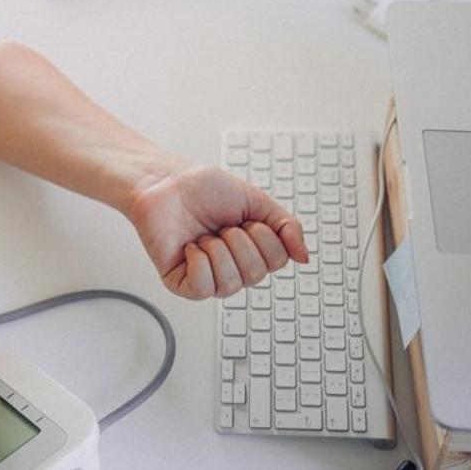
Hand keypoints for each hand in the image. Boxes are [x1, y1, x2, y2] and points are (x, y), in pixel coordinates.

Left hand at [125, 162, 308, 298]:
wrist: (165, 182)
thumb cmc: (203, 189)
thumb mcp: (255, 200)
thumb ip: (286, 226)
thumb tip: (304, 257)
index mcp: (251, 251)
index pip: (277, 261)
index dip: (263, 236)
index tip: (245, 219)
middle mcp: (232, 268)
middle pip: (256, 274)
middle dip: (240, 241)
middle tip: (222, 226)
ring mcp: (208, 278)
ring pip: (231, 284)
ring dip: (219, 250)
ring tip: (205, 235)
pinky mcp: (182, 284)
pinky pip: (203, 287)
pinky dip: (199, 262)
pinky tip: (191, 247)